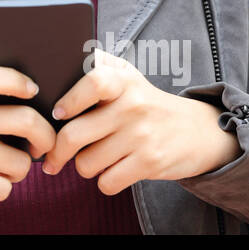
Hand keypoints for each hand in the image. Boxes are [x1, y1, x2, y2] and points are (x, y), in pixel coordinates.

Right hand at [0, 65, 56, 226]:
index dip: (17, 81)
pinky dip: (3, 189)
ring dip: (19, 171)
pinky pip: (5, 188)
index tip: (33, 91)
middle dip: (46, 138)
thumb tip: (43, 109)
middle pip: (26, 121)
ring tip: (1, 167)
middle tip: (41, 145)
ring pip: (20, 162)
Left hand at [40, 48, 240, 193]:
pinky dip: (104, 182)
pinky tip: (112, 170)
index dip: (69, 99)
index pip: (93, 82)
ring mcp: (141, 136)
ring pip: (86, 163)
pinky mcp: (150, 163)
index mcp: (123, 80)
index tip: (57, 113)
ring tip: (94, 157)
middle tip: (51, 158)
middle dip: (57, 152)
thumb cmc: (146, 103)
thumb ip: (95, 67)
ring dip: (84, 166)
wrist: (197, 130)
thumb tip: (53, 72)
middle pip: (74, 135)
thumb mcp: (127, 75)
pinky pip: (107, 182)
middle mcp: (133, 106)